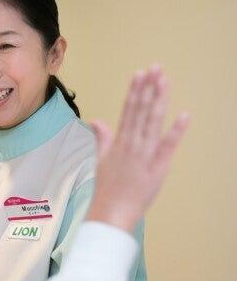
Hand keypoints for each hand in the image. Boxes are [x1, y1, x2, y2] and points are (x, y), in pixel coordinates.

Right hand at [86, 66, 189, 231]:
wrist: (111, 212)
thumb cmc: (107, 189)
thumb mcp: (101, 160)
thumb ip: (101, 138)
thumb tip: (96, 121)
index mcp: (118, 142)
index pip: (128, 110)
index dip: (135, 91)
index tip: (140, 73)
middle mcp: (131, 144)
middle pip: (141, 111)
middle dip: (148, 88)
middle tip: (155, 68)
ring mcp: (144, 154)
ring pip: (152, 122)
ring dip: (159, 101)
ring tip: (165, 81)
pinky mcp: (157, 167)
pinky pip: (167, 146)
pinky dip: (176, 131)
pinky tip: (184, 115)